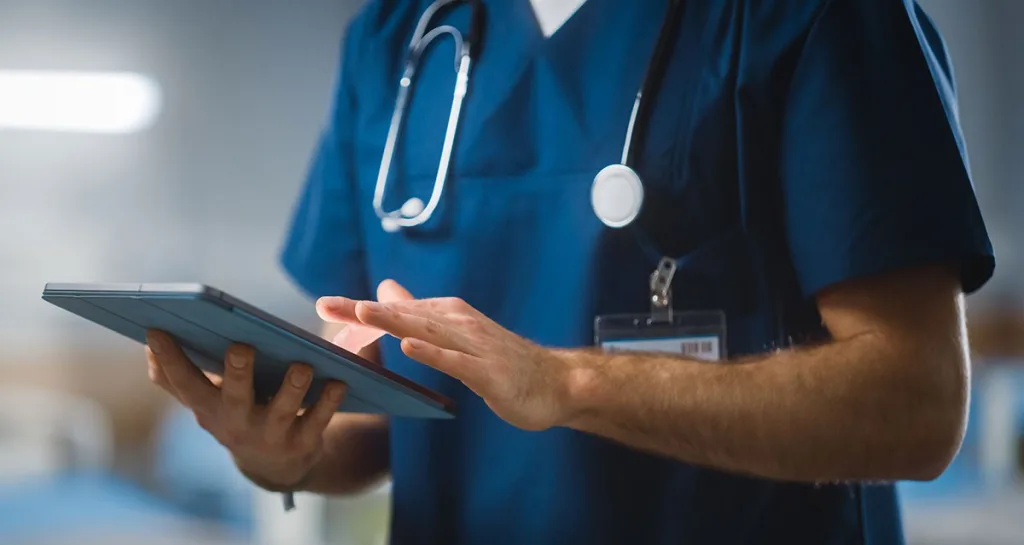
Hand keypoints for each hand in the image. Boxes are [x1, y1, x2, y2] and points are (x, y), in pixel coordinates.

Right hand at [146, 334, 344, 489]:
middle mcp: (237, 423)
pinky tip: (338, 382)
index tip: (157, 331)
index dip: (169, 360)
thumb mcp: (205, 401)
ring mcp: (271, 435)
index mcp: (209, 408)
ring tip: (302, 365)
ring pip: (282, 410)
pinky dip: (329, 401)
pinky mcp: (303, 443)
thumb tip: (149, 343)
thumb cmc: (237, 414)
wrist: (275, 465)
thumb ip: (176, 376)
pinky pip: (318, 420)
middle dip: (237, 373)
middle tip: (240, 347)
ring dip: (292, 387)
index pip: (183, 384)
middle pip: (234, 397)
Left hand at [319, 286, 577, 430]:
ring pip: (427, 331)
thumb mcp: (456, 333)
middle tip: (327, 305)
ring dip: (394, 321)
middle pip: (404, 316)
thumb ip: (420, 312)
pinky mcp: (488, 371)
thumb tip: (387, 289)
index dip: (360, 310)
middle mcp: (459, 323)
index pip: (397, 311)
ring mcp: (474, 346)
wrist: (556, 383)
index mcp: (448, 316)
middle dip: (364, 311)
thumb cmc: (503, 361)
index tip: (325, 305)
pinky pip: (456, 362)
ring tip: (362, 314)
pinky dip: (433, 352)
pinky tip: (410, 347)